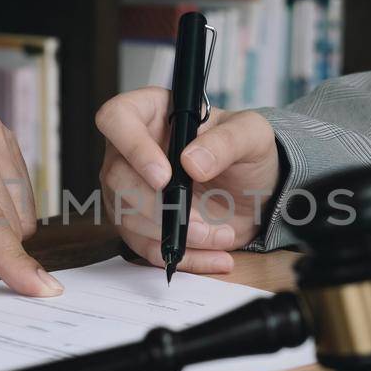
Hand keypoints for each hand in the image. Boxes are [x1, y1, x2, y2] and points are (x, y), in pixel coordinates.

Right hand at [95, 87, 280, 273]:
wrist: (254, 190)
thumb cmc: (245, 151)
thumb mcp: (250, 135)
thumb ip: (226, 141)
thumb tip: (191, 162)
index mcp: (151, 113)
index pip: (116, 118)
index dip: (132, 148)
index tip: (164, 177)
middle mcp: (130, 151)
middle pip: (117, 177)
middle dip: (160, 207)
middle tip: (199, 219)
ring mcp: (129, 189)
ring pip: (127, 217)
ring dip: (176, 235)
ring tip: (221, 236)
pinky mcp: (139, 225)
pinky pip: (147, 247)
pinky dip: (184, 257)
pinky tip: (216, 256)